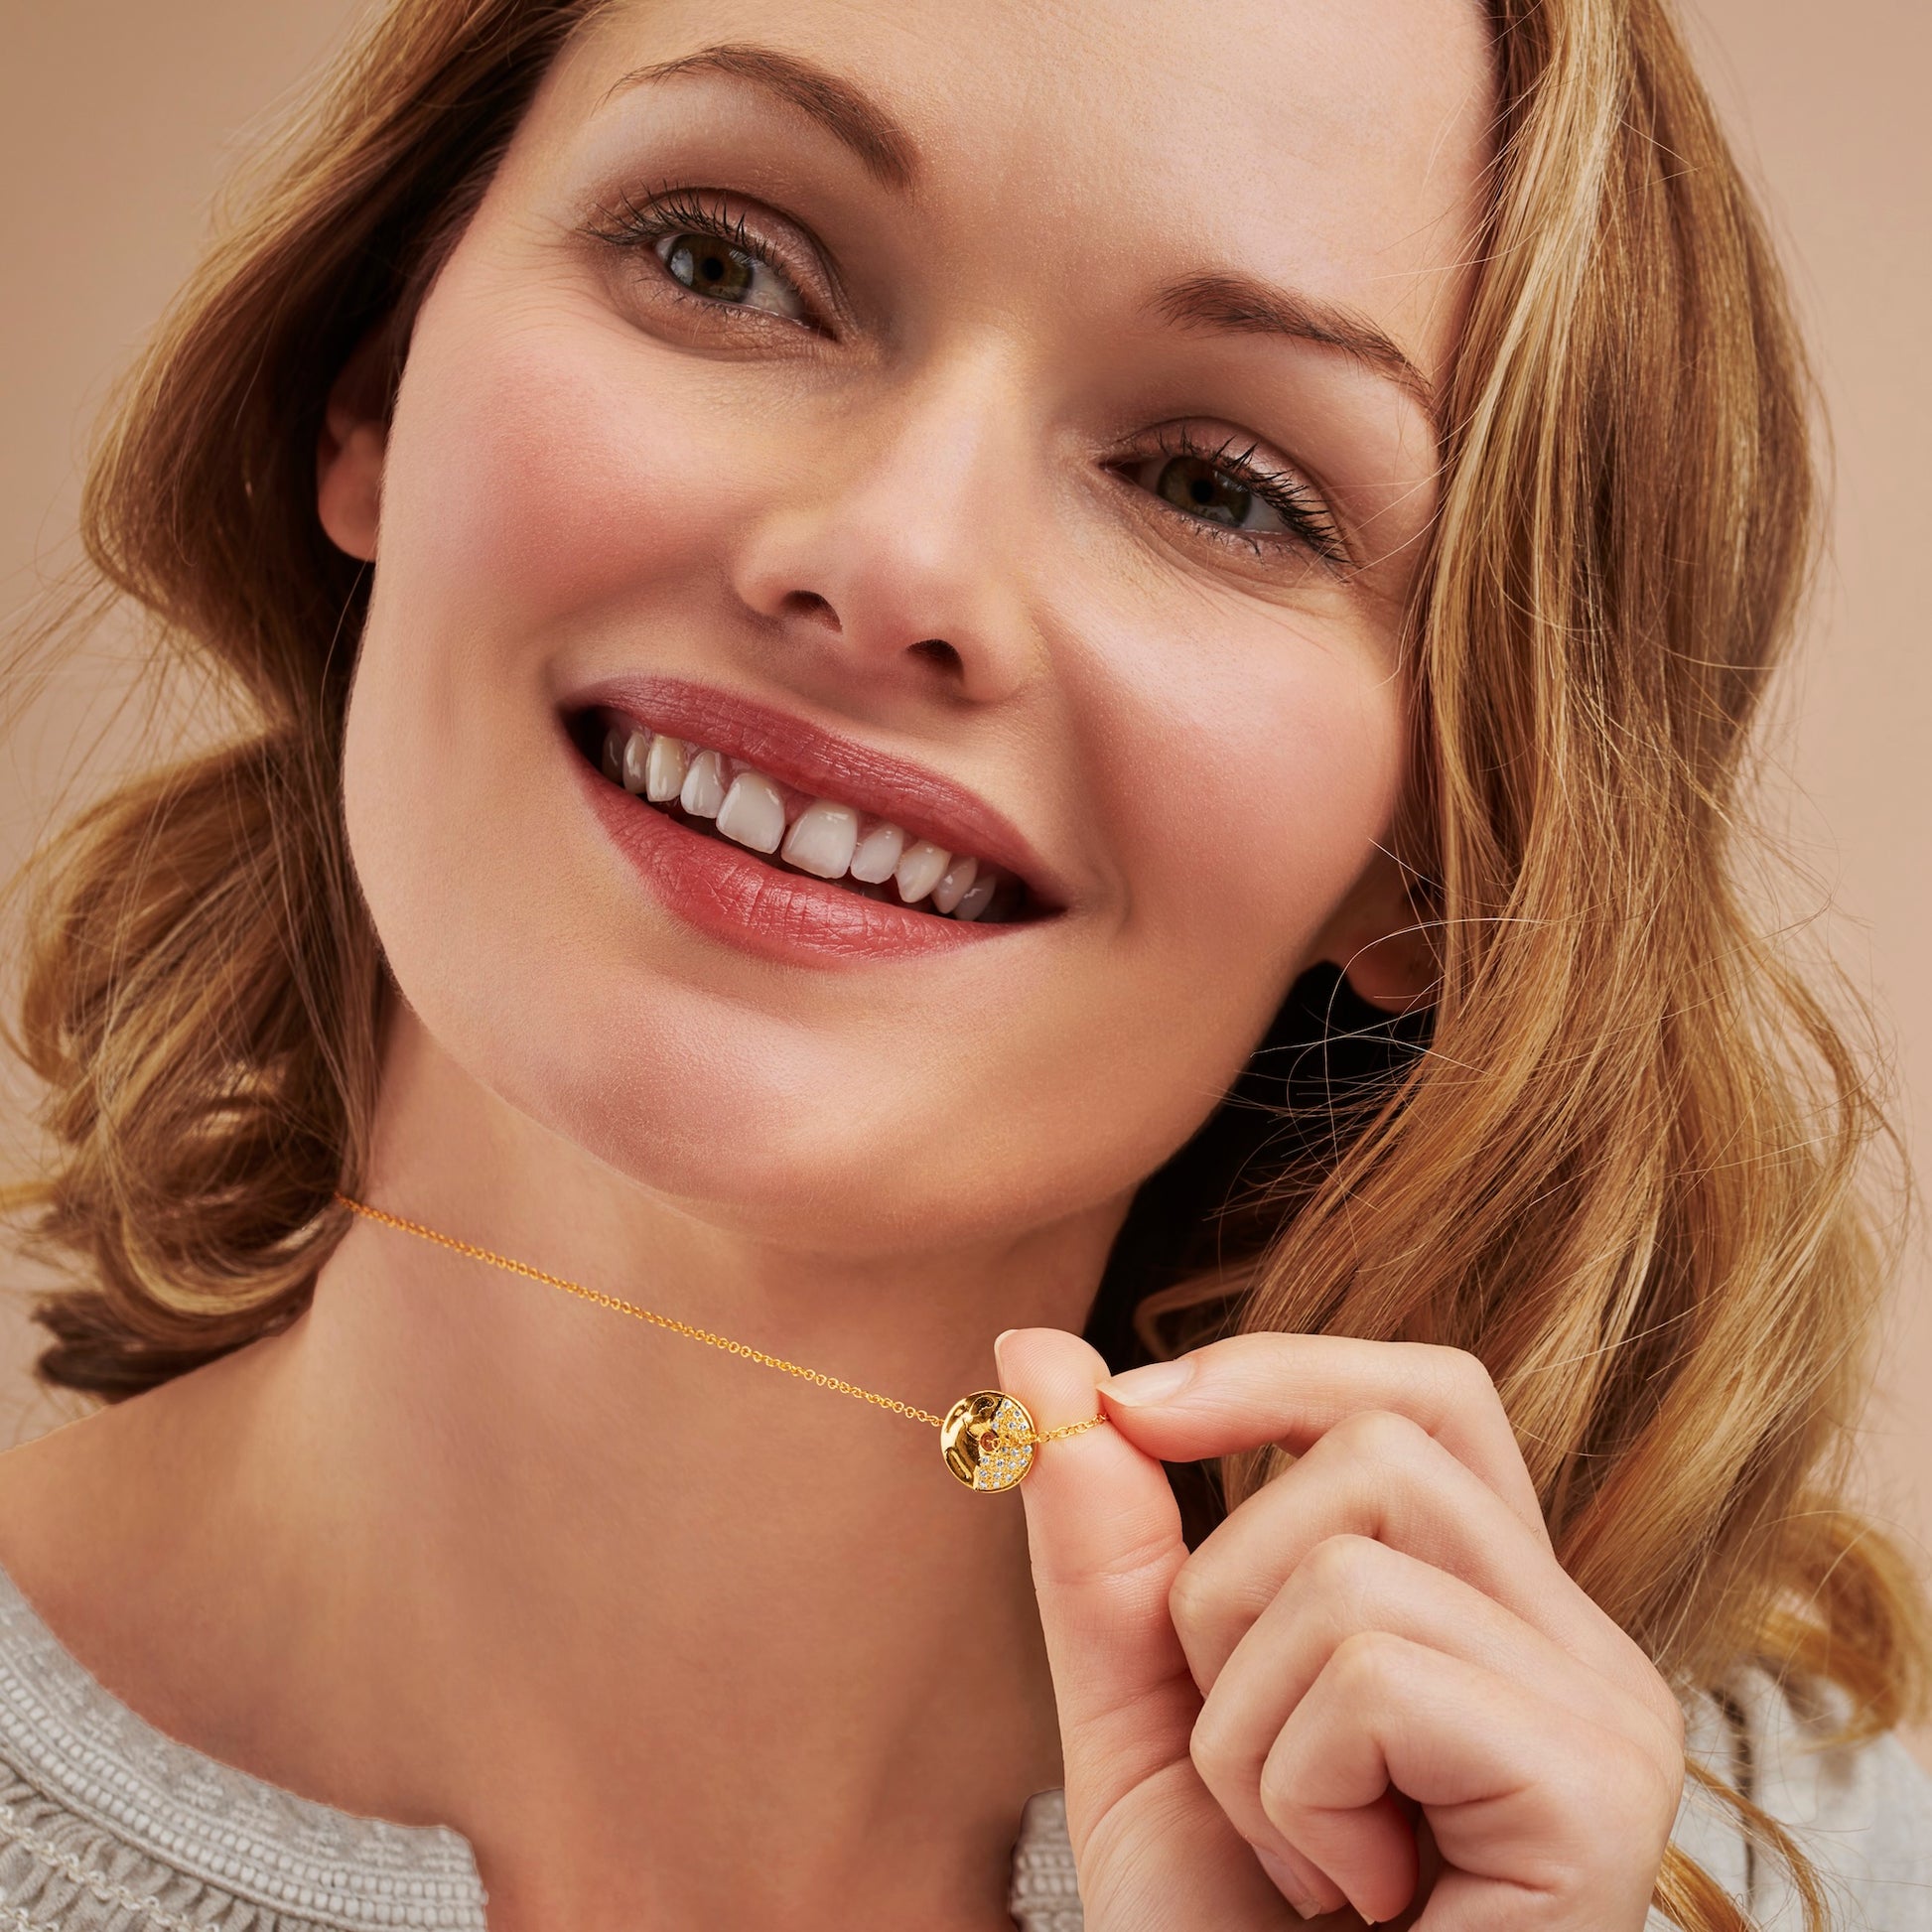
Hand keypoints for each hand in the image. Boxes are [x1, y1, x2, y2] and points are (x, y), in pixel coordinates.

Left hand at [993, 1328, 1685, 1929]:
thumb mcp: (1143, 1721)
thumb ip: (1105, 1545)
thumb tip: (1034, 1348)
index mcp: (1493, 1612)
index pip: (1422, 1397)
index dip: (1276, 1372)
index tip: (1130, 1408)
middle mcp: (1578, 1645)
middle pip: (1373, 1448)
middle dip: (1225, 1600)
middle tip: (1254, 1773)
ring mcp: (1604, 1715)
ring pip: (1348, 1564)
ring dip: (1246, 1727)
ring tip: (1303, 1858)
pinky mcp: (1595, 1791)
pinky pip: (1370, 1677)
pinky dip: (1294, 1795)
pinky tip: (1353, 1899)